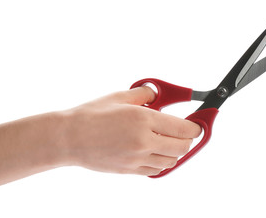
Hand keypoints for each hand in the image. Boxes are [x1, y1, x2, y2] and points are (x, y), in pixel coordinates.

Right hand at [63, 87, 201, 175]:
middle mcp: (144, 141)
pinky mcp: (129, 170)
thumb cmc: (91, 115)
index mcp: (144, 120)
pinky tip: (155, 152)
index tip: (197, 124)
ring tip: (168, 141)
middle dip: (188, 139)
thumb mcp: (120, 97)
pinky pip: (156, 170)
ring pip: (171, 161)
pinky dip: (162, 163)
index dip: (195, 127)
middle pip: (182, 147)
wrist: (69, 138)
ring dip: (176, 152)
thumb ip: (144, 94)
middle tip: (184, 132)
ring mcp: (137, 158)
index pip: (183, 128)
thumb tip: (158, 94)